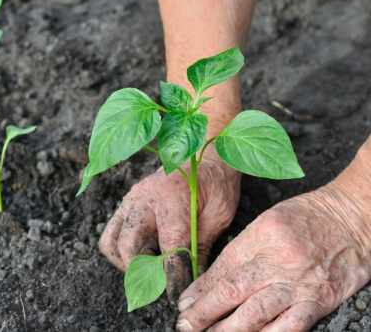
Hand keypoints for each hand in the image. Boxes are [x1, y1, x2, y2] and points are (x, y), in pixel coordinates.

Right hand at [98, 155, 239, 297]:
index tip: (175, 296)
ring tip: (150, 270)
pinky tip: (145, 255)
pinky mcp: (125, 205)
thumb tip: (192, 281)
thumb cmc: (215, 184)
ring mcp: (130, 201)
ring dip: (127, 263)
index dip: (172, 276)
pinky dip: (123, 251)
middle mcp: (144, 199)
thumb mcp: (218, 216)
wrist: (203, 156)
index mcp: (173, 199)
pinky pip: (111, 234)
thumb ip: (200, 247)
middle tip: (160, 285)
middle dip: (143, 273)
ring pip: (111, 243)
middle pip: (128, 247)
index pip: (169, 248)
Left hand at [176, 183, 370, 331]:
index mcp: (259, 237)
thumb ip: (240, 252)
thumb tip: (209, 282)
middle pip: (232, 291)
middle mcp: (276, 261)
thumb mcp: (266, 223)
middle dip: (204, 313)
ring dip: (228, 330)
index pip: (221, 269)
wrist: (353, 218)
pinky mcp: (318, 301)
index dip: (199, 291)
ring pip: (255, 314)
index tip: (184, 305)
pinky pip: (289, 327)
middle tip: (186, 326)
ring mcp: (298, 283)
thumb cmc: (306, 218)